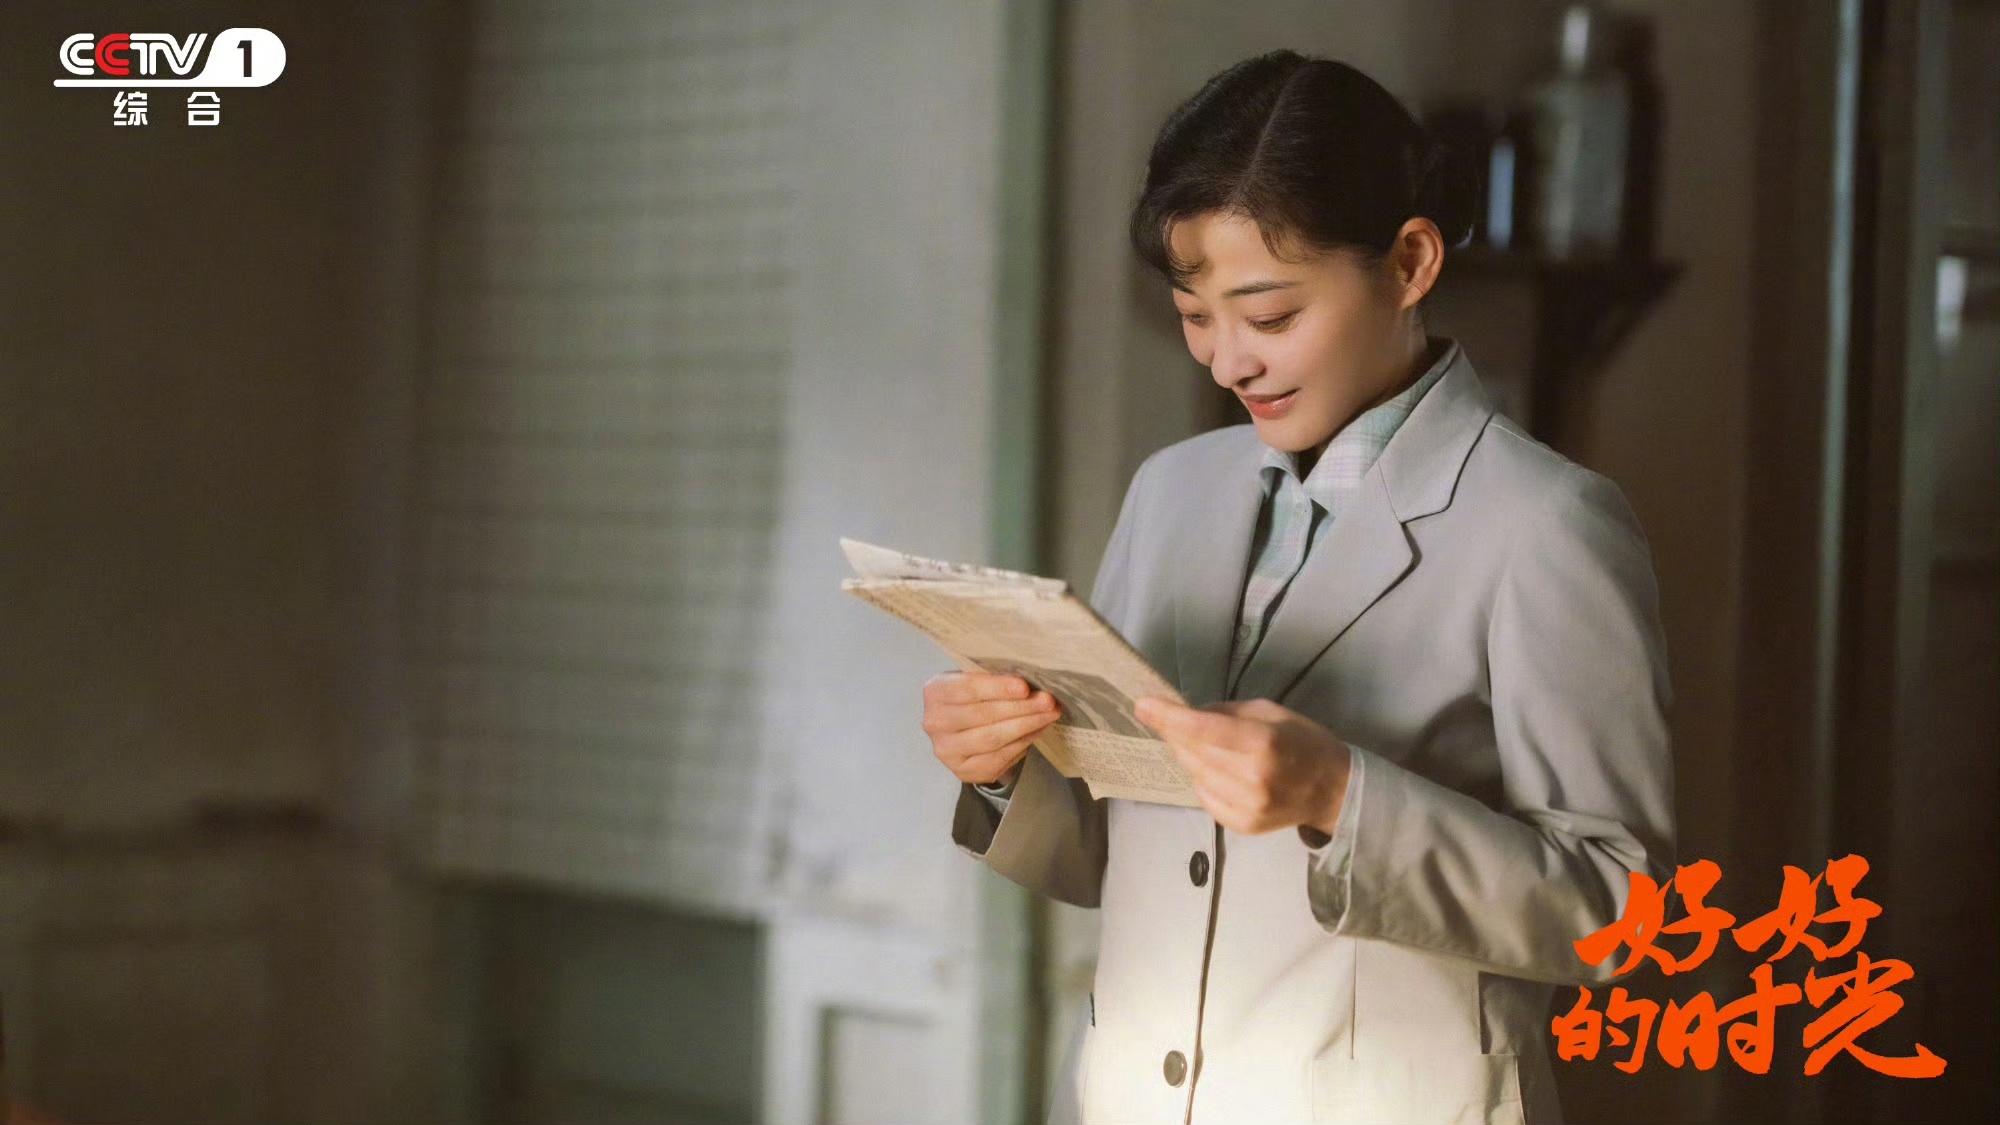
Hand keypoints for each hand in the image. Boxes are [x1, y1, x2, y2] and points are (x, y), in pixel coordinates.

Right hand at [922, 671, 1061, 786]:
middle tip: (1047, 702)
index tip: (1025, 687)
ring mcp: (947, 751)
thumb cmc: (972, 697)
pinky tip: (1037, 730)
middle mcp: (935, 723)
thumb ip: (994, 679)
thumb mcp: (974, 680)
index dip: (998, 688)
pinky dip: (1022, 743)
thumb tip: (1031, 681)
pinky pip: (999, 758)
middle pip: (983, 716)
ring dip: (1026, 726)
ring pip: (993, 739)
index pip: (968, 690)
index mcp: (936, 693)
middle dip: (1021, 708)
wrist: (958, 728)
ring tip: (1049, 715)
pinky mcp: (963, 771)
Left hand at [1134, 697, 1350, 835]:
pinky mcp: (1241, 825)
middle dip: (1176, 734)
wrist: (1332, 790)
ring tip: (1209, 749)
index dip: (1169, 717)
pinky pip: (1203, 797)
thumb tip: (1188, 715)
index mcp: (1262, 742)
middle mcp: (1252, 778)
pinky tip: (1219, 772)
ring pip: (1194, 775)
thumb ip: (1227, 713)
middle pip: (1192, 752)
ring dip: (1190, 758)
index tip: (1142, 705)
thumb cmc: (1302, 741)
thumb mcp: (1270, 712)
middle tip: (1174, 722)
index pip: (1202, 729)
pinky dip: (1202, 780)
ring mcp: (1246, 806)